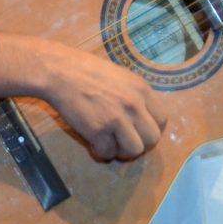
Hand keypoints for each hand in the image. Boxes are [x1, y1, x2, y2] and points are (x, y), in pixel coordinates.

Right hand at [0, 33, 167, 161]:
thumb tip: (142, 117)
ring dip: (122, 151)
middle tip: (124, 141)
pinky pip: (108, 153)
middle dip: (139, 144)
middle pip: (152, 139)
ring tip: (110, 143)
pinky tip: (94, 142)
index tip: (139, 131)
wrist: (60, 71)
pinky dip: (101, 152)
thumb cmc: (87, 70)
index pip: (162, 120)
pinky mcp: (97, 131)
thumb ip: (135, 95)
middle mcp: (134, 105)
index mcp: (142, 89)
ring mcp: (116, 119)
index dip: (151, 129)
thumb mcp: (121, 76)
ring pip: (134, 150)